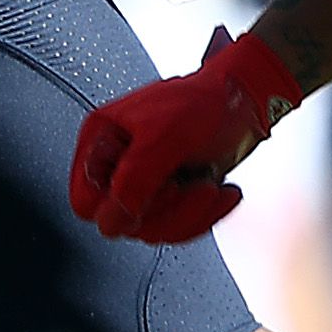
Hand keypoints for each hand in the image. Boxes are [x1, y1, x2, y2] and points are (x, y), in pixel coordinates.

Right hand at [72, 26, 307, 241]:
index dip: (114, 207)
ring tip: (208, 186)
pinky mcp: (172, 197)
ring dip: (189, 213)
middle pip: (122, 222)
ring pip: (153, 230)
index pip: (85, 200)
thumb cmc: (207, 102)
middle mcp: (118, 164)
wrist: (246, 101)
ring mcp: (145, 183)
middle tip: (183, 184)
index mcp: (103, 139)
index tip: (150, 194)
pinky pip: (178, 228)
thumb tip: (111, 219)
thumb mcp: (165, 136)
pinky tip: (220, 192)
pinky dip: (205, 215)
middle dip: (165, 209)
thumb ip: (133, 180)